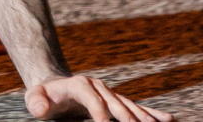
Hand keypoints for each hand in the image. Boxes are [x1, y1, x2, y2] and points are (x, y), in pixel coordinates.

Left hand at [26, 75, 172, 121]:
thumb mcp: (34, 96)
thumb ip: (35, 102)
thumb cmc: (43, 95)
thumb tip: (42, 109)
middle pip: (115, 102)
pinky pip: (134, 107)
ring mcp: (108, 93)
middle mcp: (97, 87)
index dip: (99, 111)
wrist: (54, 85)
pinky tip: (167, 119)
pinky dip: (150, 113)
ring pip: (128, 105)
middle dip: (127, 116)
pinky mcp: (114, 100)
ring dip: (144, 116)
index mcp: (79, 84)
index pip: (92, 99)